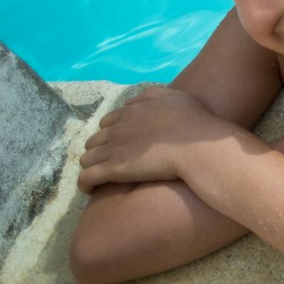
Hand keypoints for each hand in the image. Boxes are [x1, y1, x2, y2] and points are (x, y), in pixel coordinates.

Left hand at [77, 85, 237, 191]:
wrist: (198, 147)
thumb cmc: (194, 122)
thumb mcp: (176, 96)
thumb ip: (152, 95)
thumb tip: (132, 102)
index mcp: (131, 112)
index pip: (107, 122)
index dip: (110, 133)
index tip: (118, 142)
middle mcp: (117, 129)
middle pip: (94, 140)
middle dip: (98, 150)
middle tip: (110, 161)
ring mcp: (113, 149)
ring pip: (86, 159)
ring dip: (91, 166)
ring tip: (100, 177)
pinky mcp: (113, 170)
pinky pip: (86, 177)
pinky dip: (85, 183)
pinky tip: (90, 189)